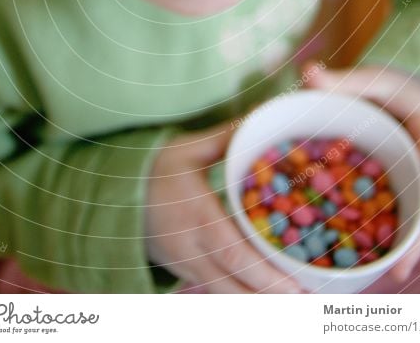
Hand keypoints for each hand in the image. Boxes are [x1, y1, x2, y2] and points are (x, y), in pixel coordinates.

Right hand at [145, 120, 303, 292]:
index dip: (264, 273)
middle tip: (308, 299)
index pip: (232, 252)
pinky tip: (266, 294)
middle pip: (234, 286)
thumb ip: (225, 138)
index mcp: (195, 216)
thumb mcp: (186, 148)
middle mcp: (190, 249)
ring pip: (226, 297)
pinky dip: (243, 297)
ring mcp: (185, 266)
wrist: (111, 194)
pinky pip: (217, 293)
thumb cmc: (152, 168)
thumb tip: (259, 116)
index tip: (296, 284)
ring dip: (259, 301)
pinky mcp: (184, 272)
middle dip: (272, 297)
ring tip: (295, 300)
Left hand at [302, 61, 419, 281]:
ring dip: (402, 245)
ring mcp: (417, 180)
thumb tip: (308, 71)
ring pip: (413, 215)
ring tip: (390, 277)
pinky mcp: (402, 188)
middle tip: (402, 269)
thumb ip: (345, 80)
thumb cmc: (397, 86)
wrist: (409, 95)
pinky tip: (372, 259)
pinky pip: (397, 212)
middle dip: (417, 239)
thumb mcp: (376, 78)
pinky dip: (386, 233)